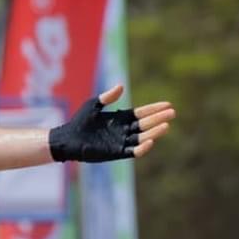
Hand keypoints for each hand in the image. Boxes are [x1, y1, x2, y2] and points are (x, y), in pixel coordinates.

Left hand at [48, 84, 174, 162]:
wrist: (67, 139)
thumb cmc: (79, 122)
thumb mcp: (93, 105)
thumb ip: (107, 97)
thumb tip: (121, 86)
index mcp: (120, 118)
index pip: (141, 113)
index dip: (154, 109)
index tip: (168, 104)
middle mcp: (123, 130)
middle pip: (145, 124)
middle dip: (158, 119)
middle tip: (172, 113)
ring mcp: (121, 142)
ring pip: (142, 137)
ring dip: (154, 132)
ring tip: (166, 126)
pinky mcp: (115, 153)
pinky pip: (132, 152)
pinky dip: (142, 148)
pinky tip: (150, 141)